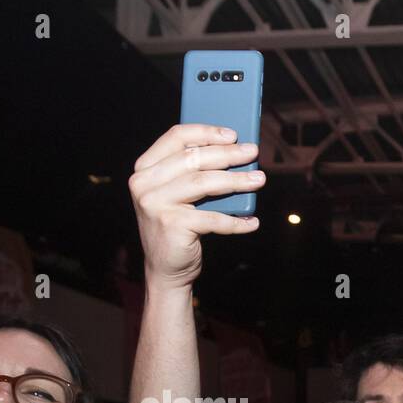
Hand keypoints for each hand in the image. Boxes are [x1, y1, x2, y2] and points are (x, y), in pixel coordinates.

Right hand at [129, 124, 262, 291]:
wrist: (164, 270)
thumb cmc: (177, 226)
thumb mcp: (177, 194)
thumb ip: (191, 172)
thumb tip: (233, 150)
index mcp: (145, 169)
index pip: (176, 138)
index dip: (206, 132)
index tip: (232, 135)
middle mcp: (144, 184)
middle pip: (193, 159)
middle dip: (228, 154)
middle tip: (252, 153)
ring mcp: (155, 204)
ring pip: (204, 183)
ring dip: (236, 181)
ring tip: (259, 180)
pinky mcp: (171, 225)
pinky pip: (212, 218)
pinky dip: (234, 222)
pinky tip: (251, 222)